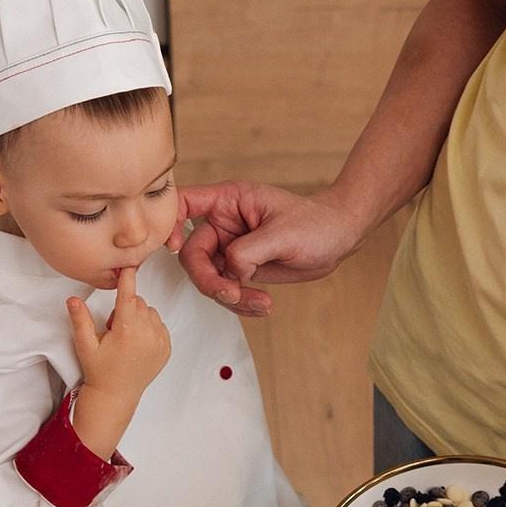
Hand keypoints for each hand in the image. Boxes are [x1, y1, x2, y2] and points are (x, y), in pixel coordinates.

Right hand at [68, 262, 171, 396]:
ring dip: (138, 317)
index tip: (129, 265)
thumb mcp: (86, 345)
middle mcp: (147, 334)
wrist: (116, 395)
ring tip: (125, 337)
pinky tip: (137, 343)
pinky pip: (159, 325)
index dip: (128, 278)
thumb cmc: (99, 370)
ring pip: (149, 312)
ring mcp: (160, 341)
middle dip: (125, 308)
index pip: (128, 295)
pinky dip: (149, 327)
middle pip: (138, 302)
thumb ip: (80, 320)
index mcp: (127, 330)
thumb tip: (72, 299)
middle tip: (113, 328)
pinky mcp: (166, 348)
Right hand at [176, 180, 367, 317]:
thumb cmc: (315, 224)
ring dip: (230, 297)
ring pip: (208, 278)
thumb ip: (247, 252)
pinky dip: (240, 303)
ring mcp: (229, 248)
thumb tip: (229, 272)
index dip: (169, 223)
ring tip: (262, 304)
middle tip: (232, 294)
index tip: (174, 246)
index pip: (183, 202)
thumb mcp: (283, 234)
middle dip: (210, 280)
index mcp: (229, 200)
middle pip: (191, 253)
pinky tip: (263, 306)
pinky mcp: (239, 269)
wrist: (337, 240)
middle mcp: (223, 223)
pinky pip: (226, 290)